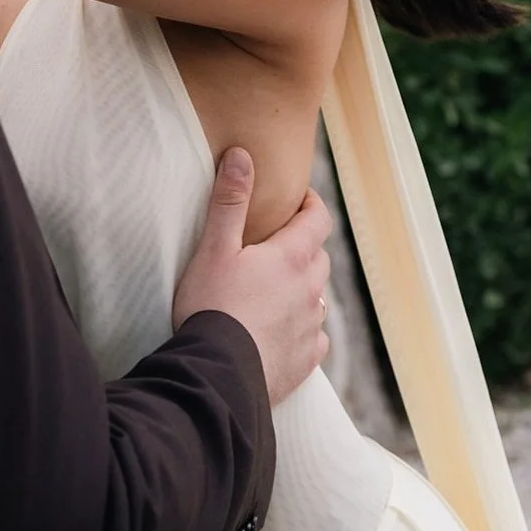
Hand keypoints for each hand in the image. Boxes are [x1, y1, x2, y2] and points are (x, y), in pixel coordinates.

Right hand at [173, 148, 331, 407]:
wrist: (217, 375)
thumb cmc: (211, 307)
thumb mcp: (214, 248)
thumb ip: (229, 201)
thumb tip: (241, 155)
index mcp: (292, 257)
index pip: (318, 218)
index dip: (310, 204)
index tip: (296, 199)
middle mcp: (311, 290)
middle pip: (319, 257)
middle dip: (303, 245)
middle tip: (276, 244)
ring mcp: (311, 327)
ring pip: (316, 297)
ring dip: (302, 288)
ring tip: (274, 290)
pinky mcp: (305, 360)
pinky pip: (314, 337)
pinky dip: (303, 329)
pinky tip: (282, 332)